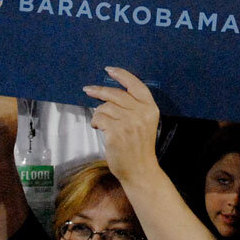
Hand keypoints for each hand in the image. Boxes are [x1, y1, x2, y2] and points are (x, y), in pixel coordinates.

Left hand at [84, 67, 159, 182]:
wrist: (140, 170)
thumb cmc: (139, 147)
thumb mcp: (144, 122)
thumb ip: (134, 107)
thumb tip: (110, 93)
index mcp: (150, 108)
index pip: (135, 84)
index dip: (121, 74)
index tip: (109, 70)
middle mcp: (141, 113)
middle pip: (116, 93)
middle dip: (100, 90)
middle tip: (88, 90)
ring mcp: (128, 122)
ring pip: (105, 106)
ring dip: (99, 113)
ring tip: (101, 122)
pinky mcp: (116, 132)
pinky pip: (99, 118)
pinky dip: (96, 122)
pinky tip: (99, 128)